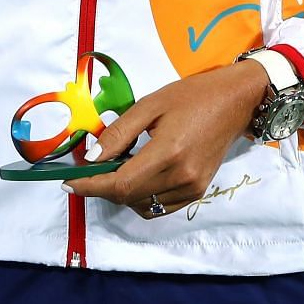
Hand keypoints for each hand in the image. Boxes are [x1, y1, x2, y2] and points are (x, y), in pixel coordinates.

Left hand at [65, 60, 269, 218]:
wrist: (235, 101)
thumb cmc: (191, 96)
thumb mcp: (149, 105)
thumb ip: (118, 133)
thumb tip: (91, 158)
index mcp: (168, 154)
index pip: (120, 184)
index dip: (90, 186)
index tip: (68, 183)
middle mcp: (182, 178)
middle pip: (128, 197)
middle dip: (100, 188)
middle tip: (85, 172)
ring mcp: (193, 188)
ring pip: (142, 206)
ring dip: (120, 193)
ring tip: (112, 169)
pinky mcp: (199, 191)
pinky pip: (160, 206)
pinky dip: (140, 197)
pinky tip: (134, 176)